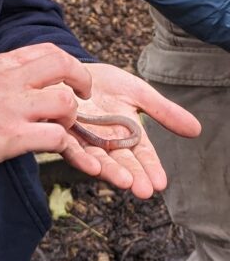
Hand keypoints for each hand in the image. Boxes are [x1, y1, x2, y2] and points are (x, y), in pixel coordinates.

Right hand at [0, 43, 102, 175]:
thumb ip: (11, 73)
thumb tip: (38, 74)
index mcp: (4, 64)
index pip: (49, 50)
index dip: (69, 65)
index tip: (73, 81)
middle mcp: (10, 80)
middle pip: (63, 65)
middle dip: (82, 81)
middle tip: (82, 97)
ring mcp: (12, 108)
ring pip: (65, 102)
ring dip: (70, 118)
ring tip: (61, 127)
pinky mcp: (13, 136)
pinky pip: (56, 136)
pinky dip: (62, 144)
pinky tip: (51, 146)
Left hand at [61, 63, 201, 198]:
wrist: (71, 69)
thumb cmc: (105, 83)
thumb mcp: (138, 93)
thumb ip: (163, 111)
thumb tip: (197, 130)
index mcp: (126, 136)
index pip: (142, 155)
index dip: (151, 169)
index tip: (161, 183)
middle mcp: (106, 143)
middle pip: (122, 162)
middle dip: (133, 176)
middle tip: (144, 191)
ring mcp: (84, 139)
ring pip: (99, 159)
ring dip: (111, 172)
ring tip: (124, 182)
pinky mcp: (63, 131)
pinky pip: (71, 147)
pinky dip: (82, 157)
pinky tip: (93, 166)